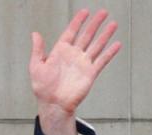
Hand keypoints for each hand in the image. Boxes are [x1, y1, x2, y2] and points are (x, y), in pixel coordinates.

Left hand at [29, 9, 120, 134]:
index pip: (71, 32)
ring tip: (113, 24)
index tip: (85, 12)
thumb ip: (37, 50)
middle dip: (95, 24)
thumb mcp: (36, 66)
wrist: (53, 104)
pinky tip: (117, 44)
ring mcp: (83, 64)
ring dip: (105, 35)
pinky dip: (110, 52)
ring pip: (96, 45)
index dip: (78, 21)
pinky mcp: (90, 73)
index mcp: (60, 52)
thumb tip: (35, 34)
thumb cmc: (43, 88)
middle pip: (87, 35)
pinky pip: (102, 60)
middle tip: (103, 12)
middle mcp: (73, 55)